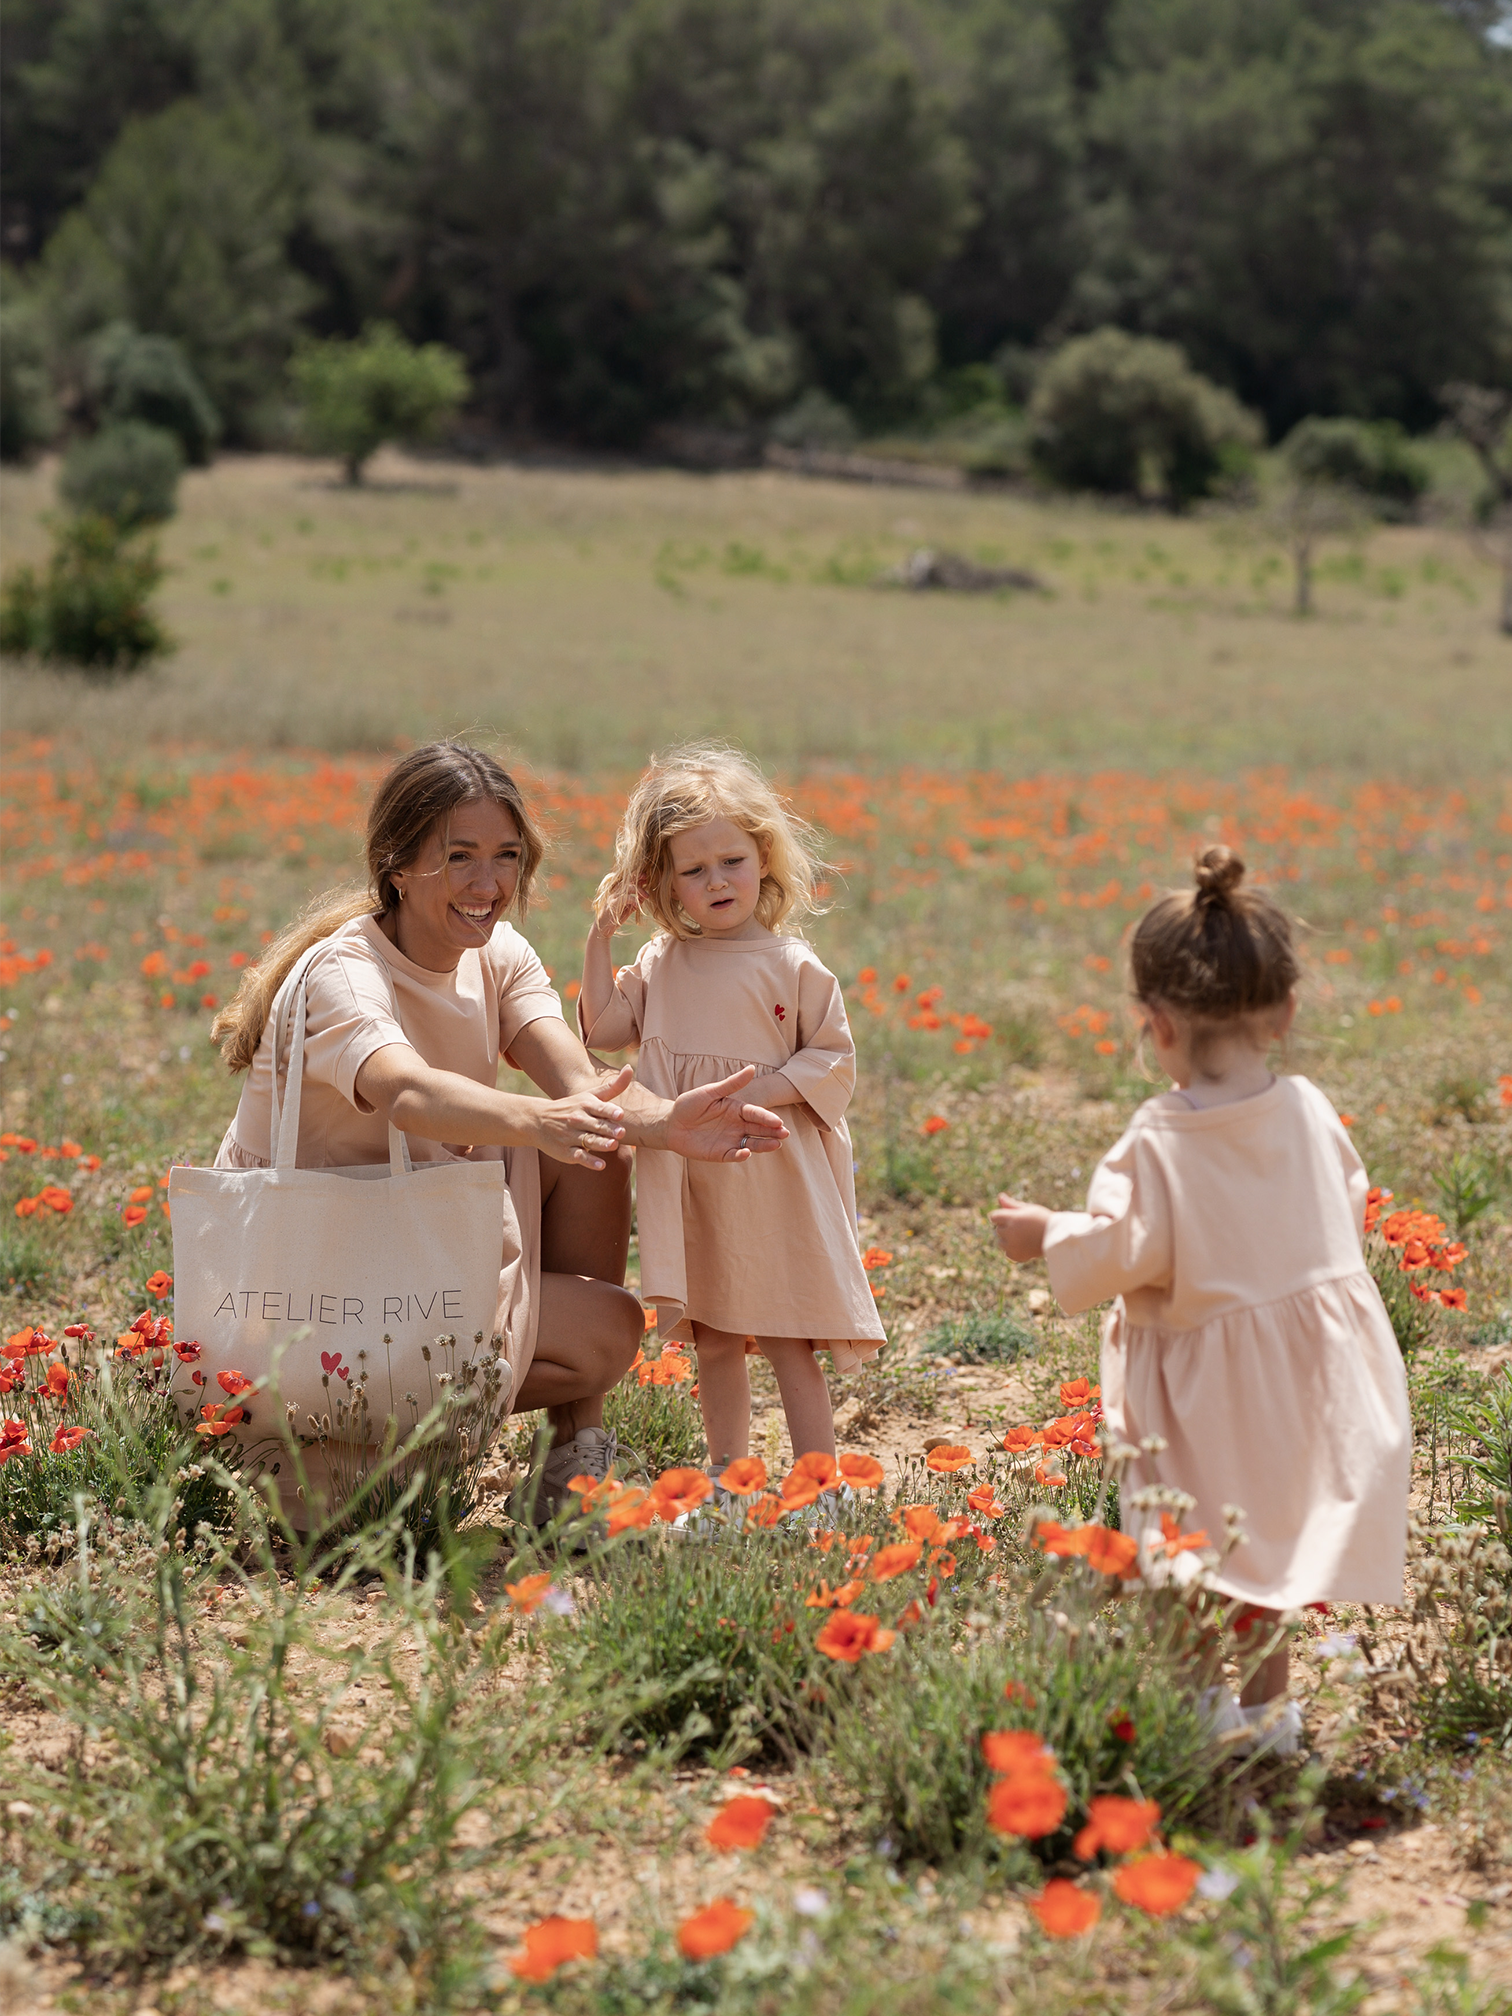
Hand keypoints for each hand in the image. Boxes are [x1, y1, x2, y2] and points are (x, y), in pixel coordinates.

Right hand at [533, 1065, 632, 1168]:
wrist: (537, 1121)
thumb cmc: (571, 1107)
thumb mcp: (589, 1095)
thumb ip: (612, 1086)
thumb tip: (630, 1068)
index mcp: (585, 1105)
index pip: (599, 1108)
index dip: (609, 1112)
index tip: (620, 1114)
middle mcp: (578, 1120)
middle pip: (596, 1126)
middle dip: (608, 1129)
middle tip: (621, 1133)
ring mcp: (571, 1136)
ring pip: (588, 1141)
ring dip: (601, 1144)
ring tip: (613, 1146)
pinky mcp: (566, 1152)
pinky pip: (579, 1157)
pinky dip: (590, 1161)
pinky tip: (601, 1165)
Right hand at [595, 882, 643, 933]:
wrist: (604, 928)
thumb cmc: (615, 918)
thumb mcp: (627, 908)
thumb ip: (634, 902)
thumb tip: (643, 897)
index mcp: (617, 891)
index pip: (627, 879)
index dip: (636, 877)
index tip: (645, 877)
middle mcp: (615, 892)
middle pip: (627, 880)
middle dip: (638, 879)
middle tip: (648, 882)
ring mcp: (613, 896)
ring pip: (627, 887)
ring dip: (639, 890)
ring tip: (646, 896)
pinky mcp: (613, 903)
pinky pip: (625, 898)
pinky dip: (633, 900)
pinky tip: (638, 906)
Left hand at [664, 1066, 789, 1162]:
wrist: (670, 1124)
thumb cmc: (689, 1105)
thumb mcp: (710, 1092)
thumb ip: (731, 1084)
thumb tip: (752, 1068)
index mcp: (736, 1109)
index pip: (755, 1114)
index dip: (766, 1118)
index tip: (778, 1122)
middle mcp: (737, 1125)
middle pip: (759, 1129)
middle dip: (773, 1132)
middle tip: (785, 1134)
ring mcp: (730, 1140)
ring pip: (752, 1143)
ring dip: (764, 1145)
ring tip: (776, 1145)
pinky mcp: (721, 1153)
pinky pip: (734, 1155)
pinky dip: (741, 1154)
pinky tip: (746, 1152)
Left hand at [990, 1193, 1050, 1261]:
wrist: (1057, 1237)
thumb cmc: (1043, 1219)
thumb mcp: (1028, 1209)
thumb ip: (1011, 1205)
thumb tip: (1000, 1197)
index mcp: (1012, 1218)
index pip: (994, 1217)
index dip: (1002, 1217)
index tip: (1013, 1218)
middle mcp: (1010, 1232)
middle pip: (998, 1230)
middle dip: (1007, 1228)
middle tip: (1023, 1228)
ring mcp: (1012, 1246)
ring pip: (1001, 1243)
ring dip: (1008, 1240)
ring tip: (1024, 1238)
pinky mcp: (1016, 1256)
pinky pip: (1008, 1253)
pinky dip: (1014, 1251)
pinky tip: (1025, 1246)